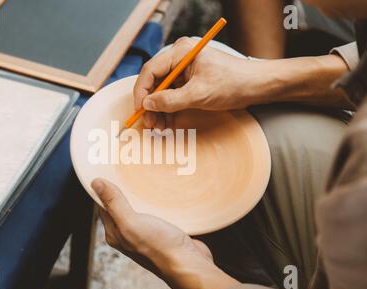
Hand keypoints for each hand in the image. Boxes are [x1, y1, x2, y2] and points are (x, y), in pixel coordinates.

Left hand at [91, 178, 239, 288]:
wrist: (188, 264)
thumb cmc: (159, 247)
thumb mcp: (131, 222)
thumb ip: (114, 203)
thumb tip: (96, 183)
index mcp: (115, 233)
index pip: (103, 206)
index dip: (104, 188)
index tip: (107, 168)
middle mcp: (128, 235)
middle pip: (120, 206)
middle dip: (122, 188)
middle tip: (126, 168)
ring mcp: (146, 234)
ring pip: (138, 208)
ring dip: (140, 194)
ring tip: (143, 175)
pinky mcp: (162, 231)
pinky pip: (155, 212)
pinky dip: (155, 201)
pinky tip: (161, 191)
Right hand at [134, 37, 263, 128]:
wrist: (257, 86)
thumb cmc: (232, 83)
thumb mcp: (198, 94)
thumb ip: (170, 100)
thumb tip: (147, 105)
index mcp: (180, 53)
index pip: (150, 71)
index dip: (142, 92)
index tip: (139, 110)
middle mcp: (180, 59)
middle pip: (155, 82)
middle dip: (151, 105)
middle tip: (149, 123)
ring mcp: (185, 71)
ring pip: (163, 92)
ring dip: (159, 110)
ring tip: (158, 128)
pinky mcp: (191, 82)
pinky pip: (174, 96)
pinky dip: (169, 110)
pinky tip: (167, 123)